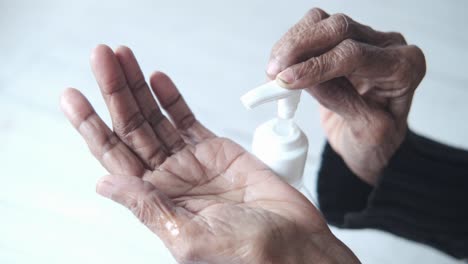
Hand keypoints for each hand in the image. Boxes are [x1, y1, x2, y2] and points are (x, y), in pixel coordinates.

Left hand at [60, 45, 358, 262]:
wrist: (293, 245)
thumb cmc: (247, 254)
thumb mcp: (188, 238)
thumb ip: (148, 207)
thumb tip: (105, 185)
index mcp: (156, 199)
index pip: (113, 157)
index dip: (91, 127)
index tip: (74, 98)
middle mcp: (168, 178)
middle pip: (131, 128)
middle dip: (114, 93)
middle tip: (101, 59)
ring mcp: (191, 161)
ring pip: (156, 118)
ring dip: (137, 88)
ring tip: (123, 59)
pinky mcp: (216, 150)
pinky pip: (187, 119)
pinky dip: (171, 98)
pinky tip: (157, 80)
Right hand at [267, 8, 425, 183]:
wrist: (373, 143)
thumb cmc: (377, 142)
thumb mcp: (366, 132)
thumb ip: (340, 101)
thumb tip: (302, 79)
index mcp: (404, 68)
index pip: (356, 54)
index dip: (317, 65)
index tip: (287, 81)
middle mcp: (387, 47)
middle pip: (339, 28)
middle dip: (300, 47)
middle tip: (274, 72)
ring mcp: (364, 40)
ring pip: (323, 23)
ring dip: (292, 43)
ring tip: (274, 71)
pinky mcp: (342, 42)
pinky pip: (313, 28)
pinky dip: (292, 44)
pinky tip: (282, 65)